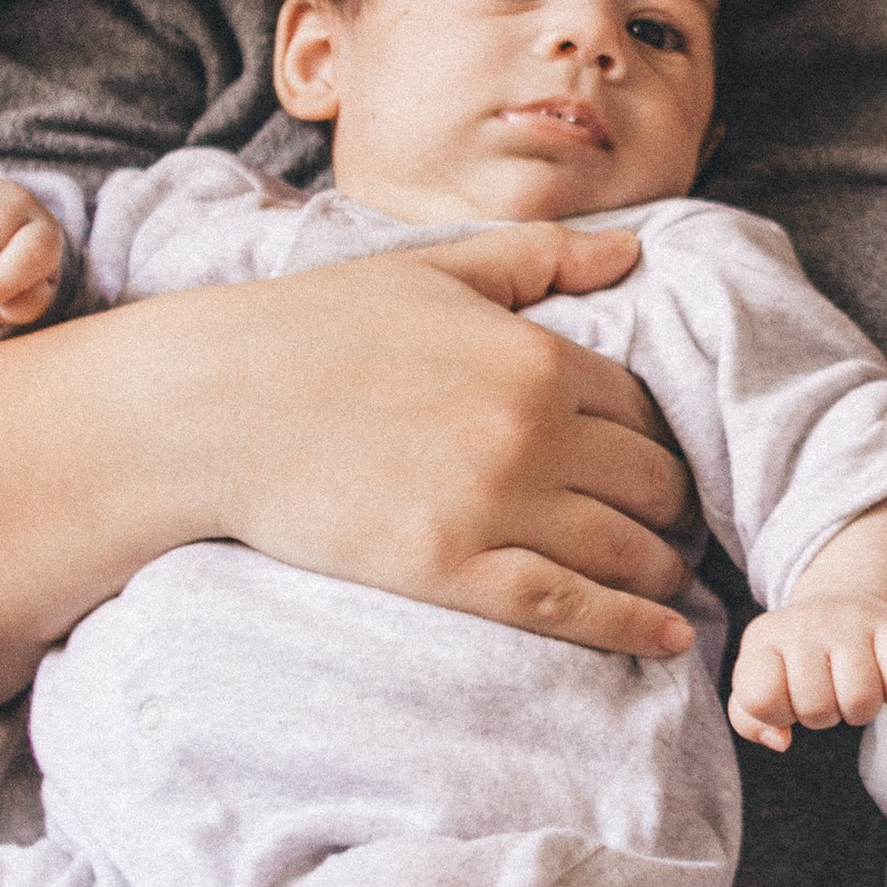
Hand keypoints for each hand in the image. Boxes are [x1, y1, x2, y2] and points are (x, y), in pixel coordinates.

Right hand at [191, 228, 698, 660]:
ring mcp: (494, 506)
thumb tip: (632, 249)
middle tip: (674, 527)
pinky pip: (570, 607)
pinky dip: (632, 626)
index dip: (664, 442)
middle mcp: (531, 431)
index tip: (664, 465)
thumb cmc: (313, 328)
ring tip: (669, 580)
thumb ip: (540, 257)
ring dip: (662, 570)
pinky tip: (667, 638)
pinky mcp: (451, 571)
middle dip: (673, 508)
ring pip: (625, 550)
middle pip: (652, 483)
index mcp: (536, 356)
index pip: (646, 410)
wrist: (211, 406)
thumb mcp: (434, 269)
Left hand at [729, 595, 886, 750]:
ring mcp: (850, 621)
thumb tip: (780, 740)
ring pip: (860, 701)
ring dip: (860, 710)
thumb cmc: (796, 661)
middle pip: (815, 708)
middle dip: (823, 715)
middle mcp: (804, 623)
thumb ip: (751, 721)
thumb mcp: (760, 683)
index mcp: (763, 638)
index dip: (777, 714)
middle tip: (826, 692)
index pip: (761, 699)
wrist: (841, 605)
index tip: (786, 699)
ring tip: (852, 689)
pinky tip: (883, 678)